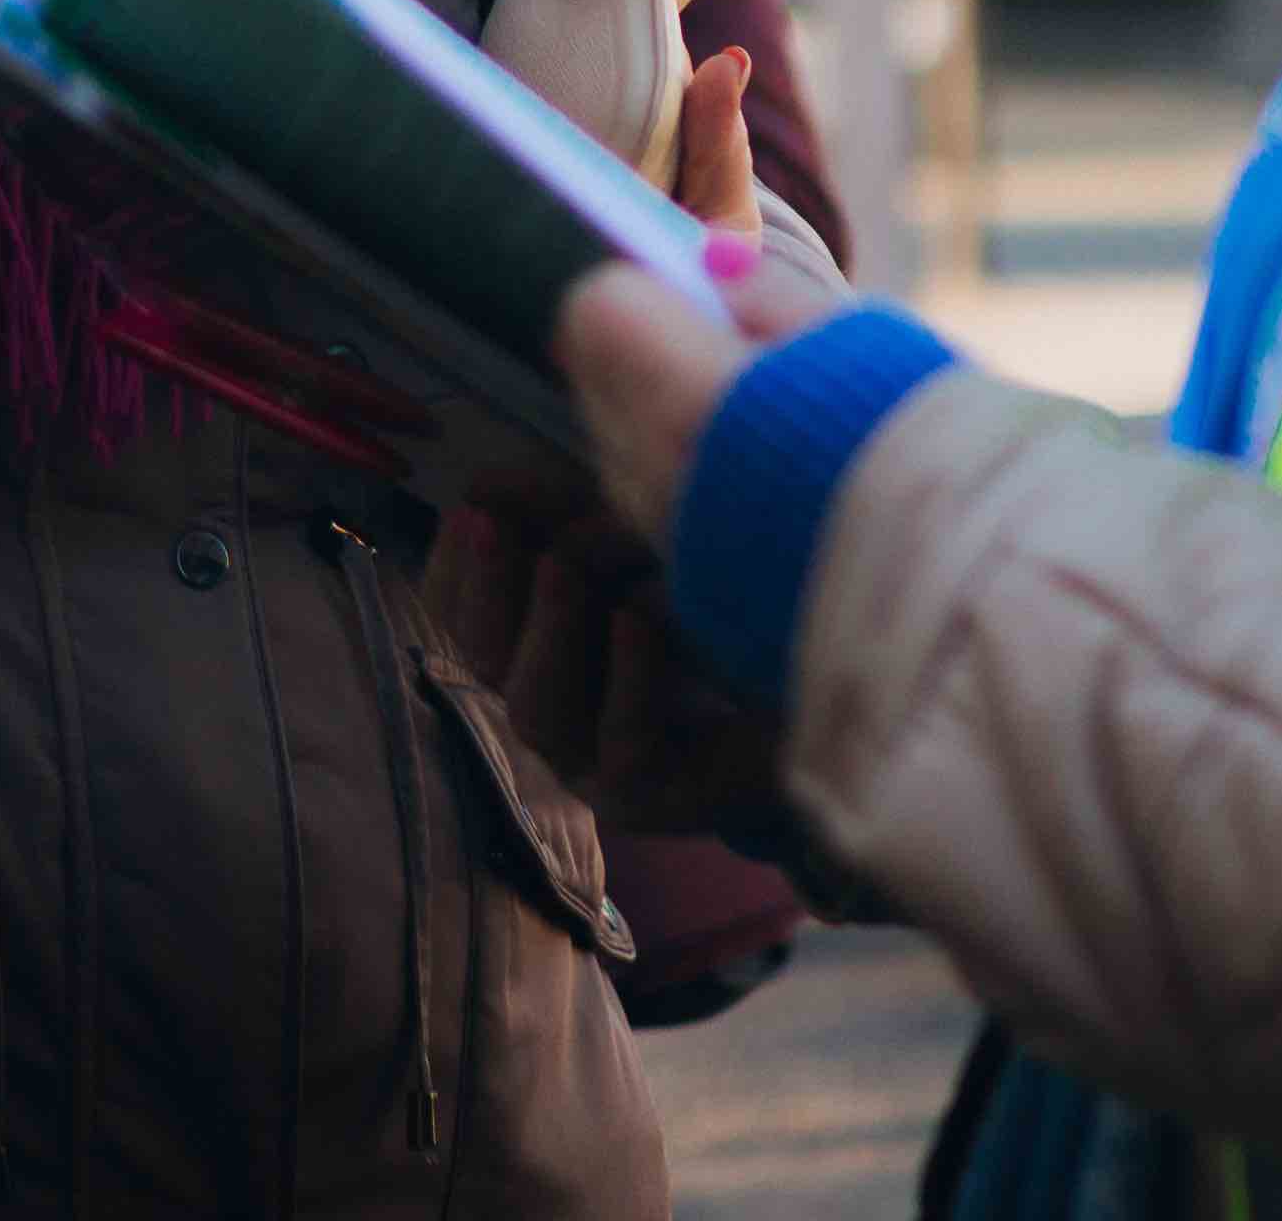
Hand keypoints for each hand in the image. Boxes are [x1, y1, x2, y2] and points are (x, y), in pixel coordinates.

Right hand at [426, 498, 788, 837]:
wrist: (828, 694)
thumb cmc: (720, 612)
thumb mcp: (636, 545)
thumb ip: (561, 512)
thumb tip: (480, 485)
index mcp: (539, 657)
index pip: (460, 622)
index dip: (453, 570)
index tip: (470, 509)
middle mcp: (560, 718)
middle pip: (484, 663)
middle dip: (486, 587)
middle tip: (495, 524)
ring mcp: (603, 768)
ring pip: (536, 708)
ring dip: (550, 625)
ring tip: (568, 563)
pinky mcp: (664, 796)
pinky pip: (624, 741)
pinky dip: (628, 673)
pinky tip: (643, 615)